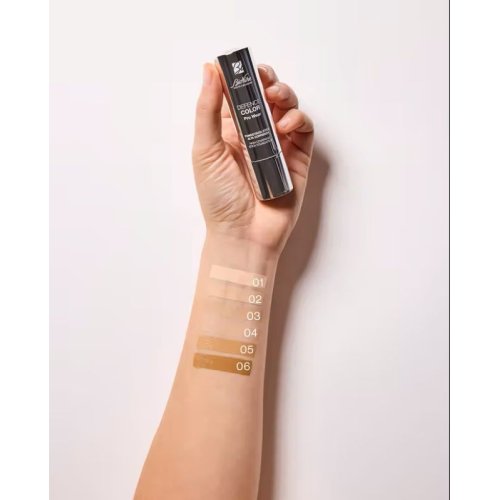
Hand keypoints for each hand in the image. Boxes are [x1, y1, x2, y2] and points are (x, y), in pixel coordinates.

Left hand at [192, 63, 313, 252]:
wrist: (243, 234)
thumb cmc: (219, 198)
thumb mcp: (205, 150)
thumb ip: (208, 109)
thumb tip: (209, 69)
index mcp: (228, 133)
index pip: (238, 96)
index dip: (241, 77)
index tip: (240, 64)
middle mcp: (254, 136)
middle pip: (266, 97)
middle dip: (267, 81)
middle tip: (264, 79)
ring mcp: (278, 146)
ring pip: (288, 108)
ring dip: (285, 95)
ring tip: (276, 99)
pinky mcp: (298, 159)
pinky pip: (304, 130)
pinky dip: (299, 120)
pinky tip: (286, 125)